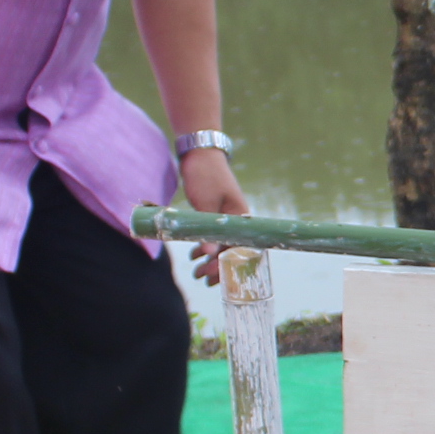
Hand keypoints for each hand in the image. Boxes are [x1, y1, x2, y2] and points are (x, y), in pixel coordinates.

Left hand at [180, 147, 250, 286]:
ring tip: (195, 272)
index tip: (214, 277)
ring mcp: (225, 218)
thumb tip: (211, 254)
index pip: (241, 250)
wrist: (199, 153)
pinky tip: (193, 255)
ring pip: (222, 247)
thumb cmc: (206, 176)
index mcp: (241, 218)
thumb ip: (208, 229)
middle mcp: (236, 221)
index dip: (229, 267)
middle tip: (202, 279)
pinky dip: (204, 248)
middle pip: (232, 252)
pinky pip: (213, 237)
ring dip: (210, 261)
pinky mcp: (214, 215)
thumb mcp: (205, 203)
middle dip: (218, 269)